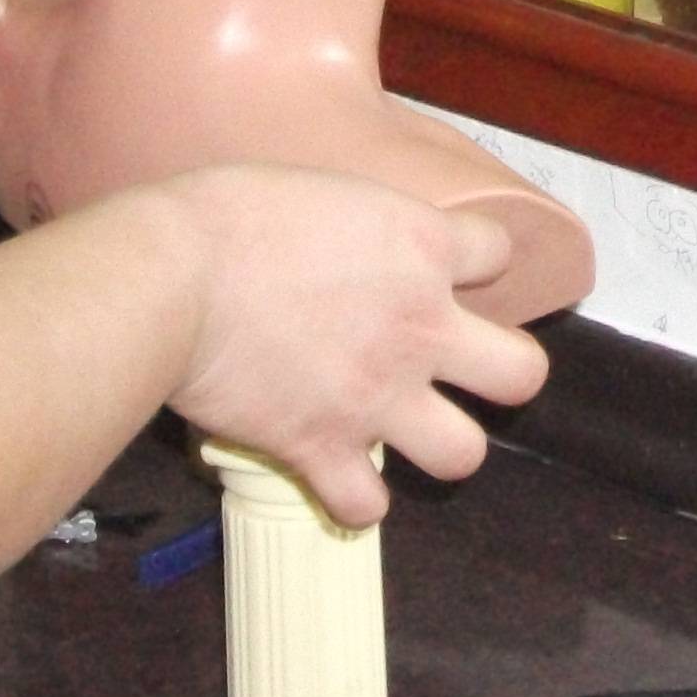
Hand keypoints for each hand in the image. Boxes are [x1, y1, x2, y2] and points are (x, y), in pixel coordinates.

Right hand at [158, 167, 550, 525]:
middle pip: (522, 373)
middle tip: (462, 365)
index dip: (480, 260)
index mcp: (422, 247)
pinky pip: (367, 507)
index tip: (452, 268)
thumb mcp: (321, 189)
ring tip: (411, 427)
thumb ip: (361, 223)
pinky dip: (356, 498)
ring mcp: (378, 396)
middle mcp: (420, 328)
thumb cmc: (230, 215)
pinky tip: (340, 473)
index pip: (499, 252)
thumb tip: (356, 236)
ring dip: (443, 444)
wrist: (174, 278)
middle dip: (504, 372)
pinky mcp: (322, 447)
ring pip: (464, 453)